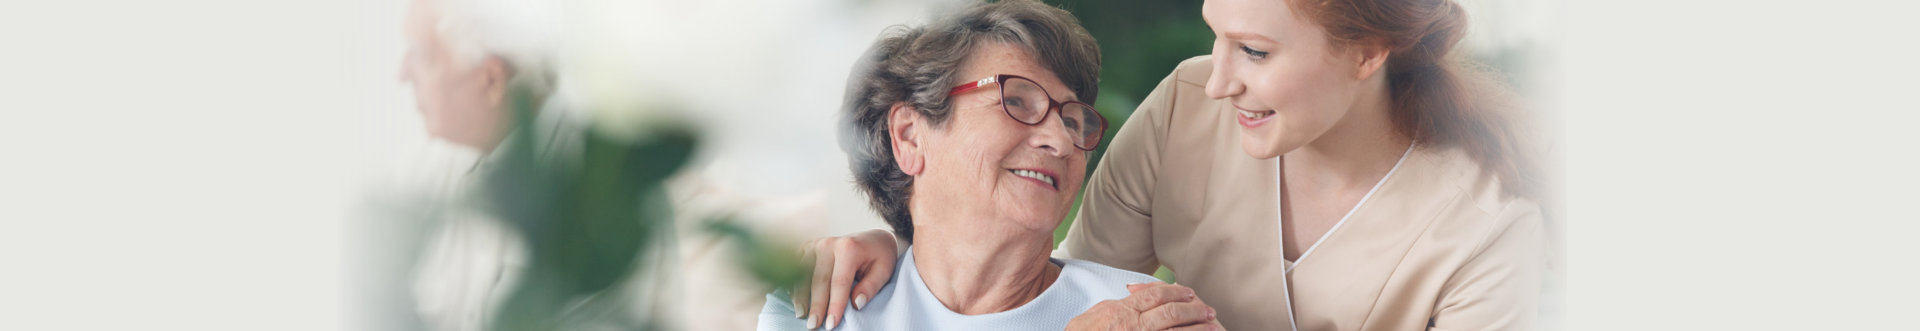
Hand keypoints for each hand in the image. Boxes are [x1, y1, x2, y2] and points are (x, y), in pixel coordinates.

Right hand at [791, 229, 899, 328]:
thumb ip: (871, 286)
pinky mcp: (807, 247)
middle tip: (814, 326)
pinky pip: (796, 267)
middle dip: (816, 305)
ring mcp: (816, 244)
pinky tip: (793, 299)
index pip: (839, 281)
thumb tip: (856, 304)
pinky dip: (793, 283)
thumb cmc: (879, 257)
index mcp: (849, 248)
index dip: (834, 304)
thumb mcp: (884, 270)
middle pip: (818, 280)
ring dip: (800, 296)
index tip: (831, 324)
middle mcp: (829, 243)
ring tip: (801, 315)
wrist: (871, 238)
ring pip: (803, 274)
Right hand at [1067, 283, 1223, 330]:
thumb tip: (1126, 299)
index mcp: (1121, 312)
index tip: (1189, 293)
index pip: (1155, 295)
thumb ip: (1111, 307)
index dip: (1175, 292)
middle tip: (1209, 311)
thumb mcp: (1089, 318)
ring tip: (1213, 326)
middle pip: (1172, 312)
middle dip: (1194, 310)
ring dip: (1198, 328)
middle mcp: (1135, 326)